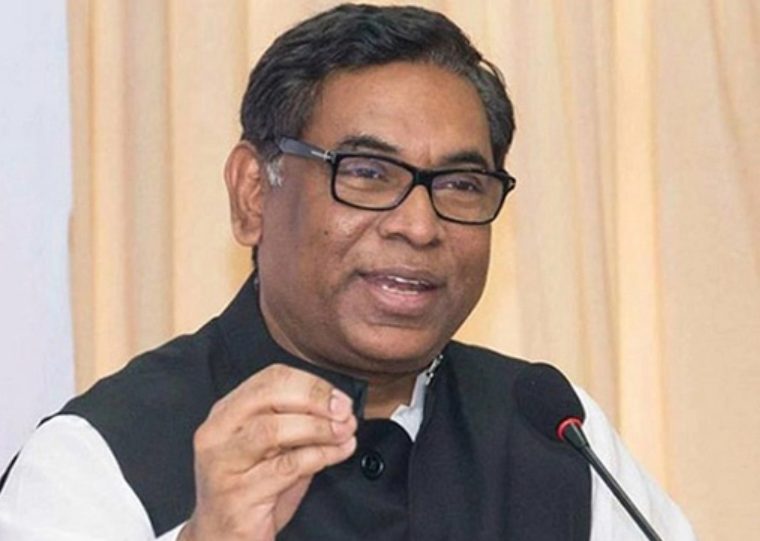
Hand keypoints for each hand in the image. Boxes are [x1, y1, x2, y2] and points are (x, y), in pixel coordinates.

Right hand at [178, 363, 356, 540]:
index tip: (339, 397)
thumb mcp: (275, 449)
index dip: (311, 384)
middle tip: (345, 412)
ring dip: (319, 428)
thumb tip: (339, 408)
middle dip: (316, 400)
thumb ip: (299, 424)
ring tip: (344, 433)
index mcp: (227, 413)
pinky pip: (285, 467)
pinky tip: (338, 453)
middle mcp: (217, 433)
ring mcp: (222, 463)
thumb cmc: (252, 490)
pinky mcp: (235, 494)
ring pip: (274, 430)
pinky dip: (319, 455)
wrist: (223, 539)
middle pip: (270, 396)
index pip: (269, 379)